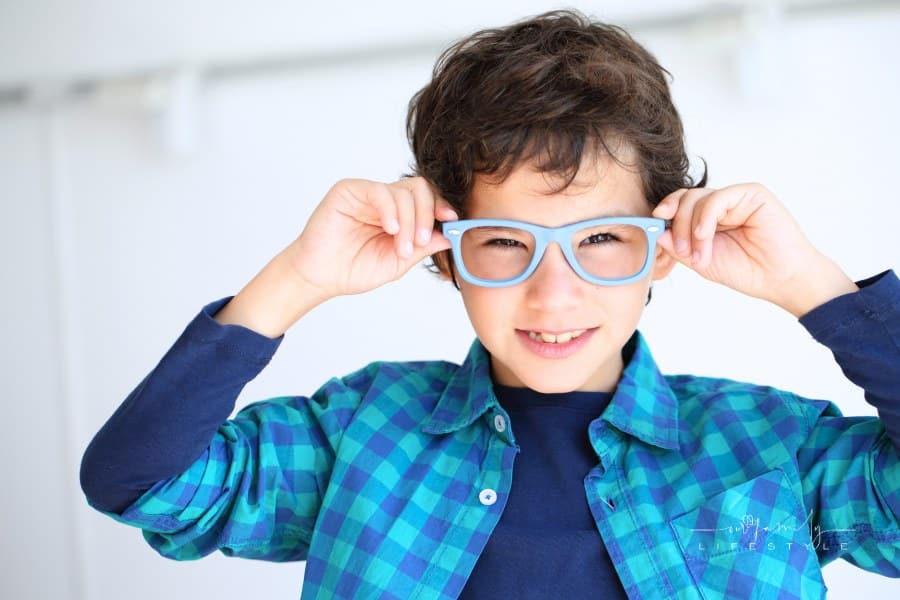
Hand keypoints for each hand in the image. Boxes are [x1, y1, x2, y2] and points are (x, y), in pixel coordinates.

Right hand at [286, 177, 458, 298]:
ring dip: (409, 221)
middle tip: (422, 241)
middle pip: (420, 189)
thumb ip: (422, 248)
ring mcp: (367, 193)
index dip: (441, 207)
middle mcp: (385, 200)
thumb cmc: (353, 269)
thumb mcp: (397, 262)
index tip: (452, 221)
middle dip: (428, 214)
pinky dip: (391, 210)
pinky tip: (390, 229)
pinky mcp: (349, 190)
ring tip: (401, 247)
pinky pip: (379, 191)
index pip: (426, 199)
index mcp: (398, 214)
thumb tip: (450, 236)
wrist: (320, 277)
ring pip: (403, 191)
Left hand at [651, 183, 857, 316]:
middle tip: (682, 250)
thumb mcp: (702, 261)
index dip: (665, 212)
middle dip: (677, 225)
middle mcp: (722, 204)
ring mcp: (736, 197)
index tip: (655, 226)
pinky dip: (705, 218)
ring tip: (699, 254)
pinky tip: (704, 236)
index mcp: (709, 218)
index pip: (679, 205)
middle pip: (685, 199)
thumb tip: (658, 231)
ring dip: (691, 228)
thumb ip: (679, 247)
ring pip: (697, 198)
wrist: (781, 279)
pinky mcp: (752, 194)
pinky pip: (718, 198)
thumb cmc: (747, 270)